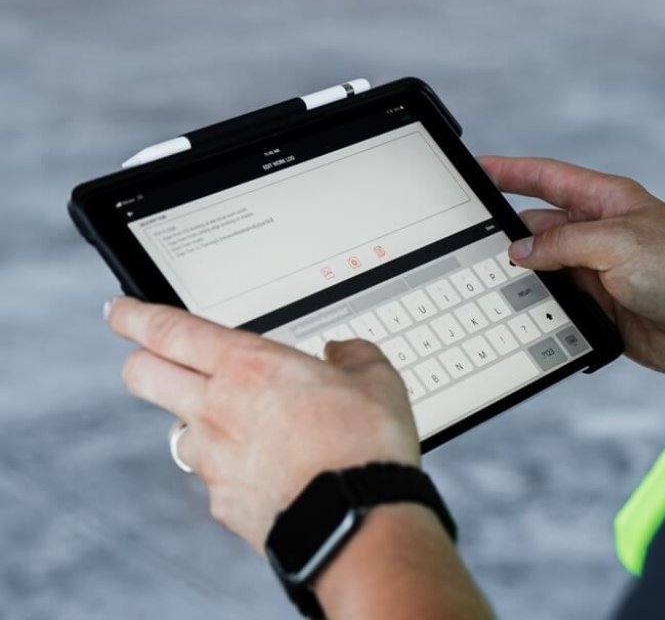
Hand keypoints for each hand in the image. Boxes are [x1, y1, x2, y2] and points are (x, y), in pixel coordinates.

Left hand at [107, 297, 418, 552]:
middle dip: (139, 360)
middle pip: (143, 375)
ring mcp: (214, 461)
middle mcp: (218, 410)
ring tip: (238, 426)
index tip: (120, 310)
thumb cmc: (365, 445)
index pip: (169, 330)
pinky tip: (268, 473)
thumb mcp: (376, 380)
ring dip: (196, 423)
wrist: (359, 520)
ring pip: (177, 432)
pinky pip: (214, 479)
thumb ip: (354, 356)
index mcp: (249, 366)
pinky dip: (232, 471)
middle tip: (152, 355)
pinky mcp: (223, 503)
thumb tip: (343, 352)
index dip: (134, 316)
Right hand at [479, 156, 664, 377]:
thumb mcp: (618, 244)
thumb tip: (521, 251)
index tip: (477, 168)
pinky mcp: (599, 306)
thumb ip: (564, 243)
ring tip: (492, 279)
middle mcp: (599, 232)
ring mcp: (598, 270)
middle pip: (539, 225)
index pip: (547, 178)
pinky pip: (557, 300)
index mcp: (607, 201)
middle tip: (470, 238)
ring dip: (523, 274)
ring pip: (543, 266)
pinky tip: (524, 311)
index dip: (510, 171)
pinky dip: (539, 305)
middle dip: (508, 231)